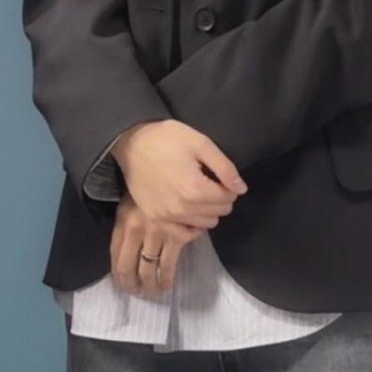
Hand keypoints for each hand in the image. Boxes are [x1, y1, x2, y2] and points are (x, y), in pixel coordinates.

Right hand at [111, 120, 246, 226]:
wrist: (131, 142)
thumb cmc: (166, 138)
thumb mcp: (200, 143)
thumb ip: (224, 167)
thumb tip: (240, 189)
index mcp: (195, 188)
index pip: (229, 197)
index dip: (228, 184)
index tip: (217, 173)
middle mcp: (182, 208)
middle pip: (219, 212)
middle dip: (220, 197)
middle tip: (207, 180)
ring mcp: (167, 216)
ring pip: (205, 224)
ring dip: (207, 210)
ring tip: (196, 191)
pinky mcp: (156, 218)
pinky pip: (184, 233)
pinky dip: (192, 224)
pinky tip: (189, 209)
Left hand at [111, 194, 203, 296]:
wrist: (176, 174)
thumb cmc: (151, 189)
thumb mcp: (131, 204)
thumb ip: (126, 227)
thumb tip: (126, 254)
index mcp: (123, 221)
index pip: (115, 256)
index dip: (118, 275)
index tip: (123, 284)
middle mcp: (136, 230)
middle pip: (128, 267)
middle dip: (132, 285)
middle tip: (137, 293)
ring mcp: (157, 234)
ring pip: (149, 270)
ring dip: (150, 286)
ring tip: (153, 292)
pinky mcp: (177, 236)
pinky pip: (169, 265)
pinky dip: (167, 279)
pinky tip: (166, 285)